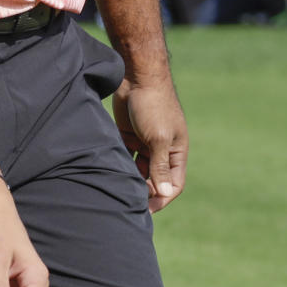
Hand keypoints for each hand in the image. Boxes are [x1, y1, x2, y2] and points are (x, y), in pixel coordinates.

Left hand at [112, 77, 187, 211]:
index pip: (173, 184)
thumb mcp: (159, 138)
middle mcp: (162, 150)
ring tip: (118, 189)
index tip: (146, 209)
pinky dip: (120, 166)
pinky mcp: (128, 136)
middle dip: (144, 192)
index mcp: (176, 152)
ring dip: (131, 180)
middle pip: (155, 180)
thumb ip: (160, 166)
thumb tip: (165, 193)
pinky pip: (125, 157)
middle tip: (128, 202)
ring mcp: (145, 143)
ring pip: (138, 170)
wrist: (137, 77)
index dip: (162, 198)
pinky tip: (109, 173)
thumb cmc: (154, 106)